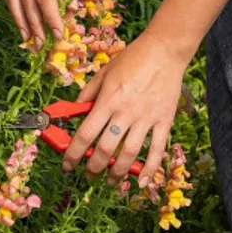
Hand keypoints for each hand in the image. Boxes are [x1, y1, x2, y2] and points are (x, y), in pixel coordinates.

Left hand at [62, 33, 188, 183]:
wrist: (164, 50)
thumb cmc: (132, 58)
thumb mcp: (104, 72)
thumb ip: (88, 93)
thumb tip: (74, 111)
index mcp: (108, 100)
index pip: (86, 133)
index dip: (73, 153)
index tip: (67, 165)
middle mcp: (125, 112)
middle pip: (106, 148)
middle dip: (93, 167)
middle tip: (88, 175)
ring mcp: (146, 118)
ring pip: (129, 153)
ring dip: (118, 172)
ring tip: (110, 181)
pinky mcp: (164, 120)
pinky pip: (156, 149)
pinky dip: (150, 168)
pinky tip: (143, 182)